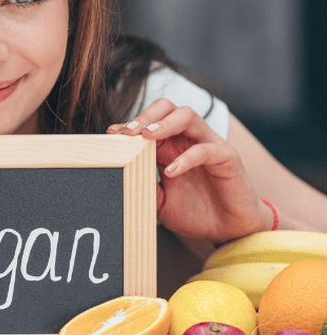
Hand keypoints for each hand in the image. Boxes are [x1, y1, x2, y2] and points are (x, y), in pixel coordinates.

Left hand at [107, 99, 272, 243]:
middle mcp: (187, 140)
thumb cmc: (196, 213)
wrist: (229, 232)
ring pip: (187, 116)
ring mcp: (208, 145)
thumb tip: (118, 178)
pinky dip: (186, 157)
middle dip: (144, 115)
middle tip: (127, 132)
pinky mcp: (227, 158)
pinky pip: (206, 148)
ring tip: (147, 136)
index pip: (147, 123)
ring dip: (164, 123)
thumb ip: (143, 188)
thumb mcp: (160, 203)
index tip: (110, 134)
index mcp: (168, 147)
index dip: (129, 125)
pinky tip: (171, 171)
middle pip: (166, 108)